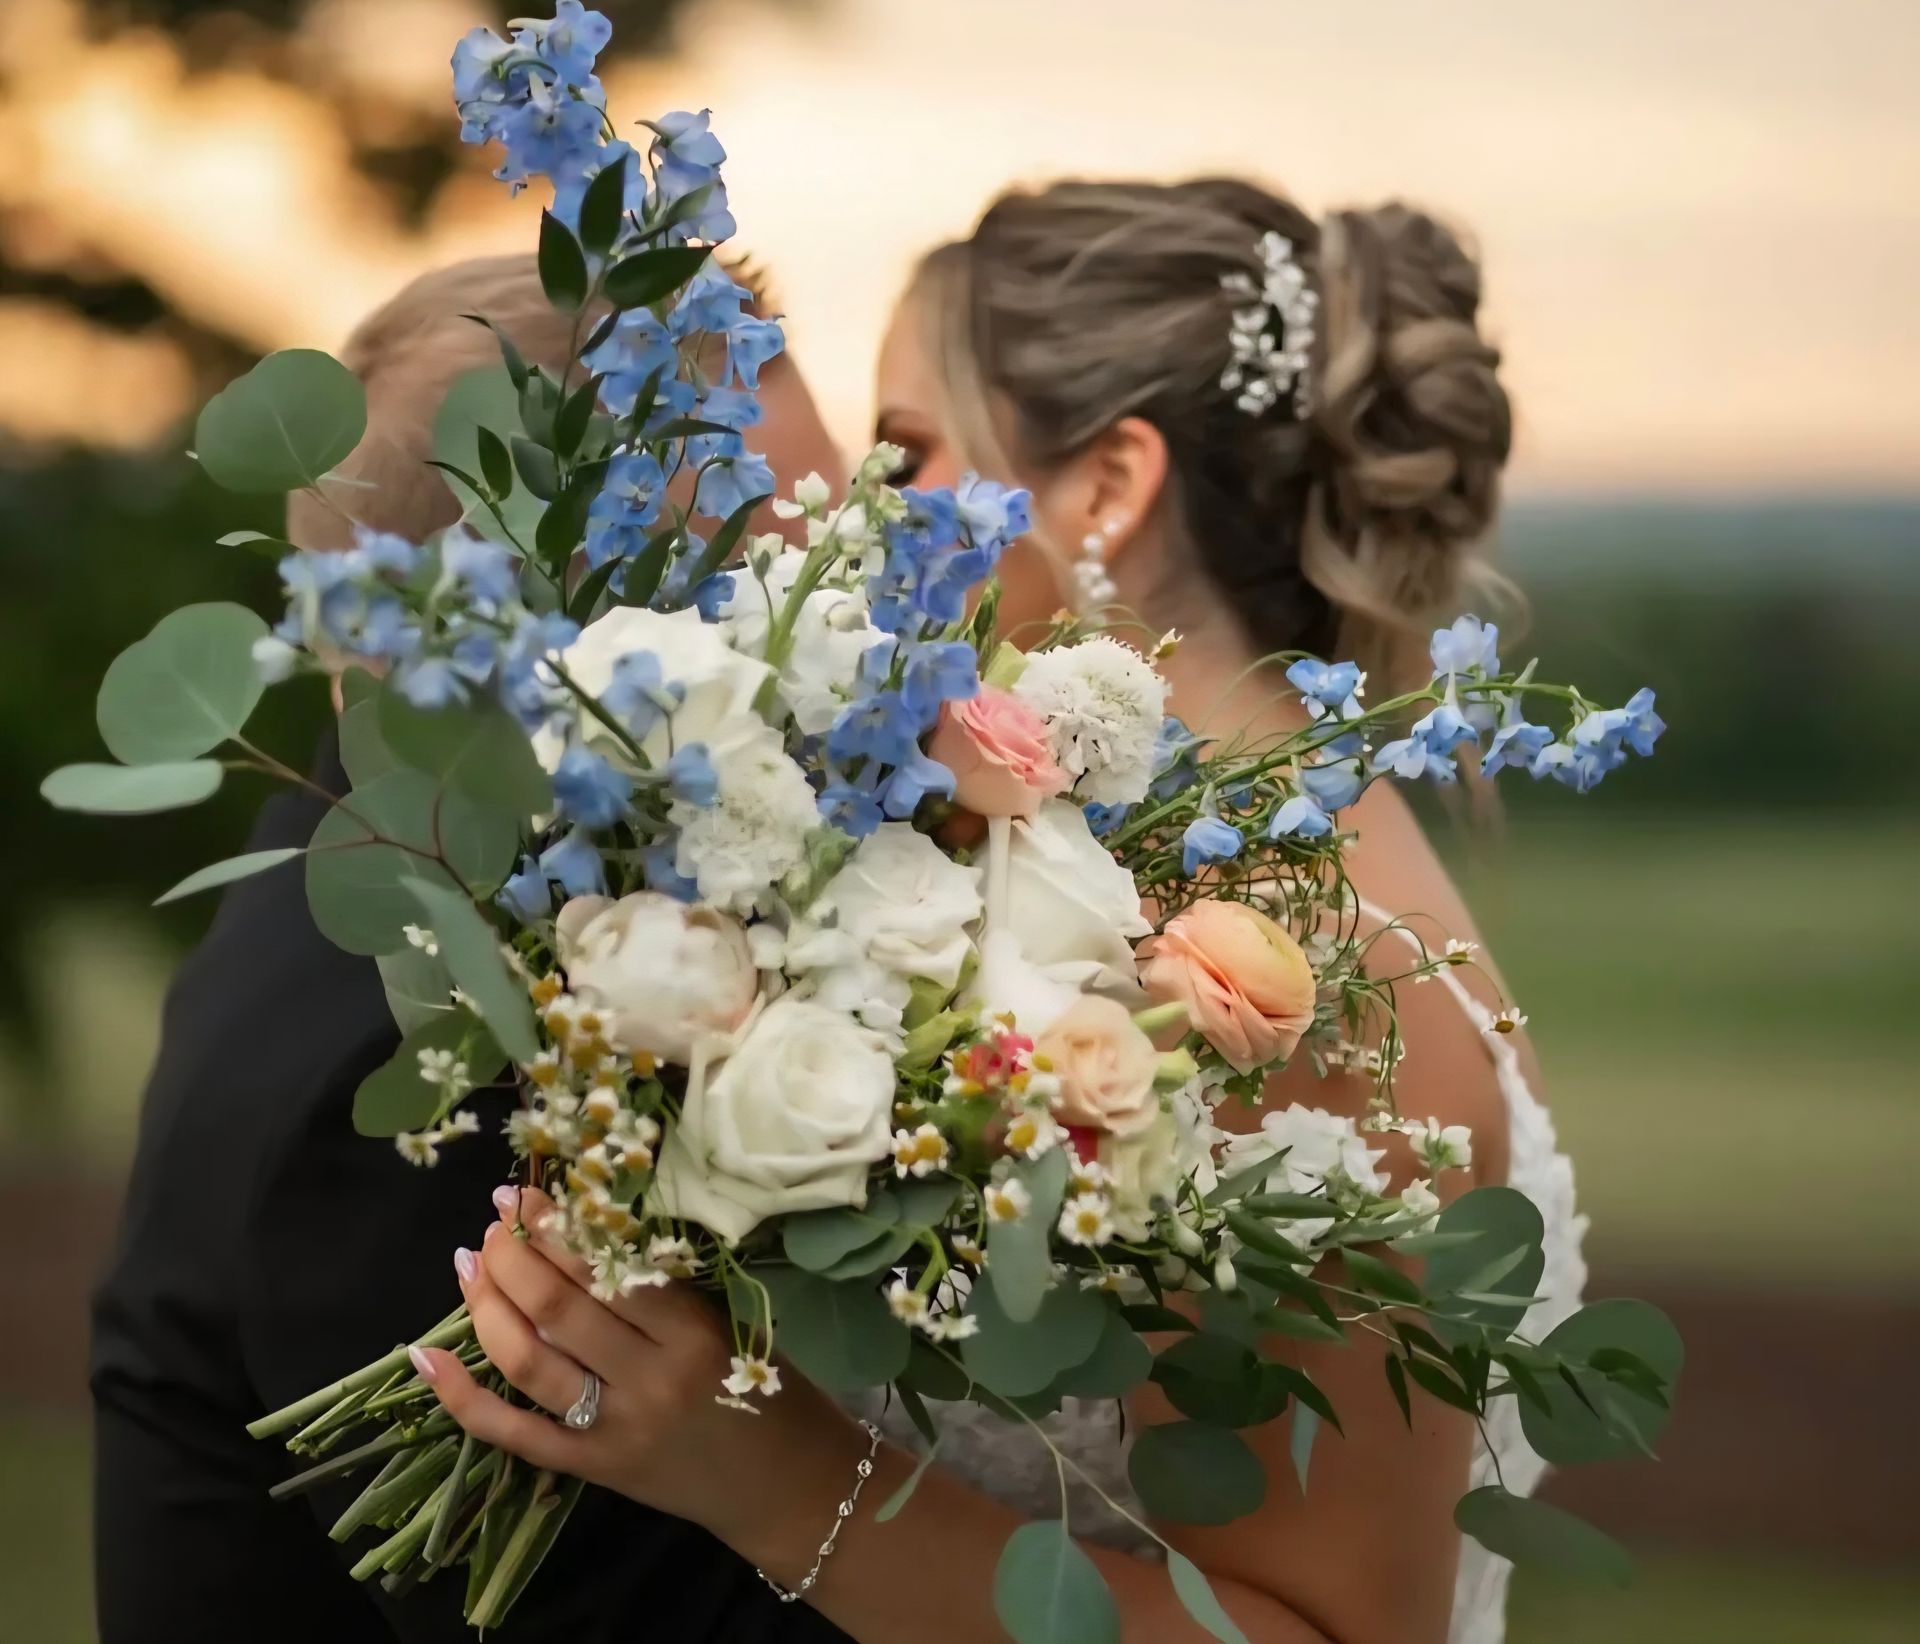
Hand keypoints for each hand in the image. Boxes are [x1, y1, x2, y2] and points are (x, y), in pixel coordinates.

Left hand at [411, 1186, 872, 1559]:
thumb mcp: (734, 1321)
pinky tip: (427, 1356)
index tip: (524, 1191)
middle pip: (556, 1309)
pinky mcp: (591, 1469)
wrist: (786, 1486)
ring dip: (486, 1306)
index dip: (557, 1225)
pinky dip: (463, 1397)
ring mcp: (612, 1430)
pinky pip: (514, 1432)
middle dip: (513, 1255)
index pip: (608, 1269)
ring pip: (527, 1361)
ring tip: (468, 1263)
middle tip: (494, 1223)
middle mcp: (648, 1382)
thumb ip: (669, 1284)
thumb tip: (589, 1223)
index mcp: (693, 1335)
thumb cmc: (771, 1388)